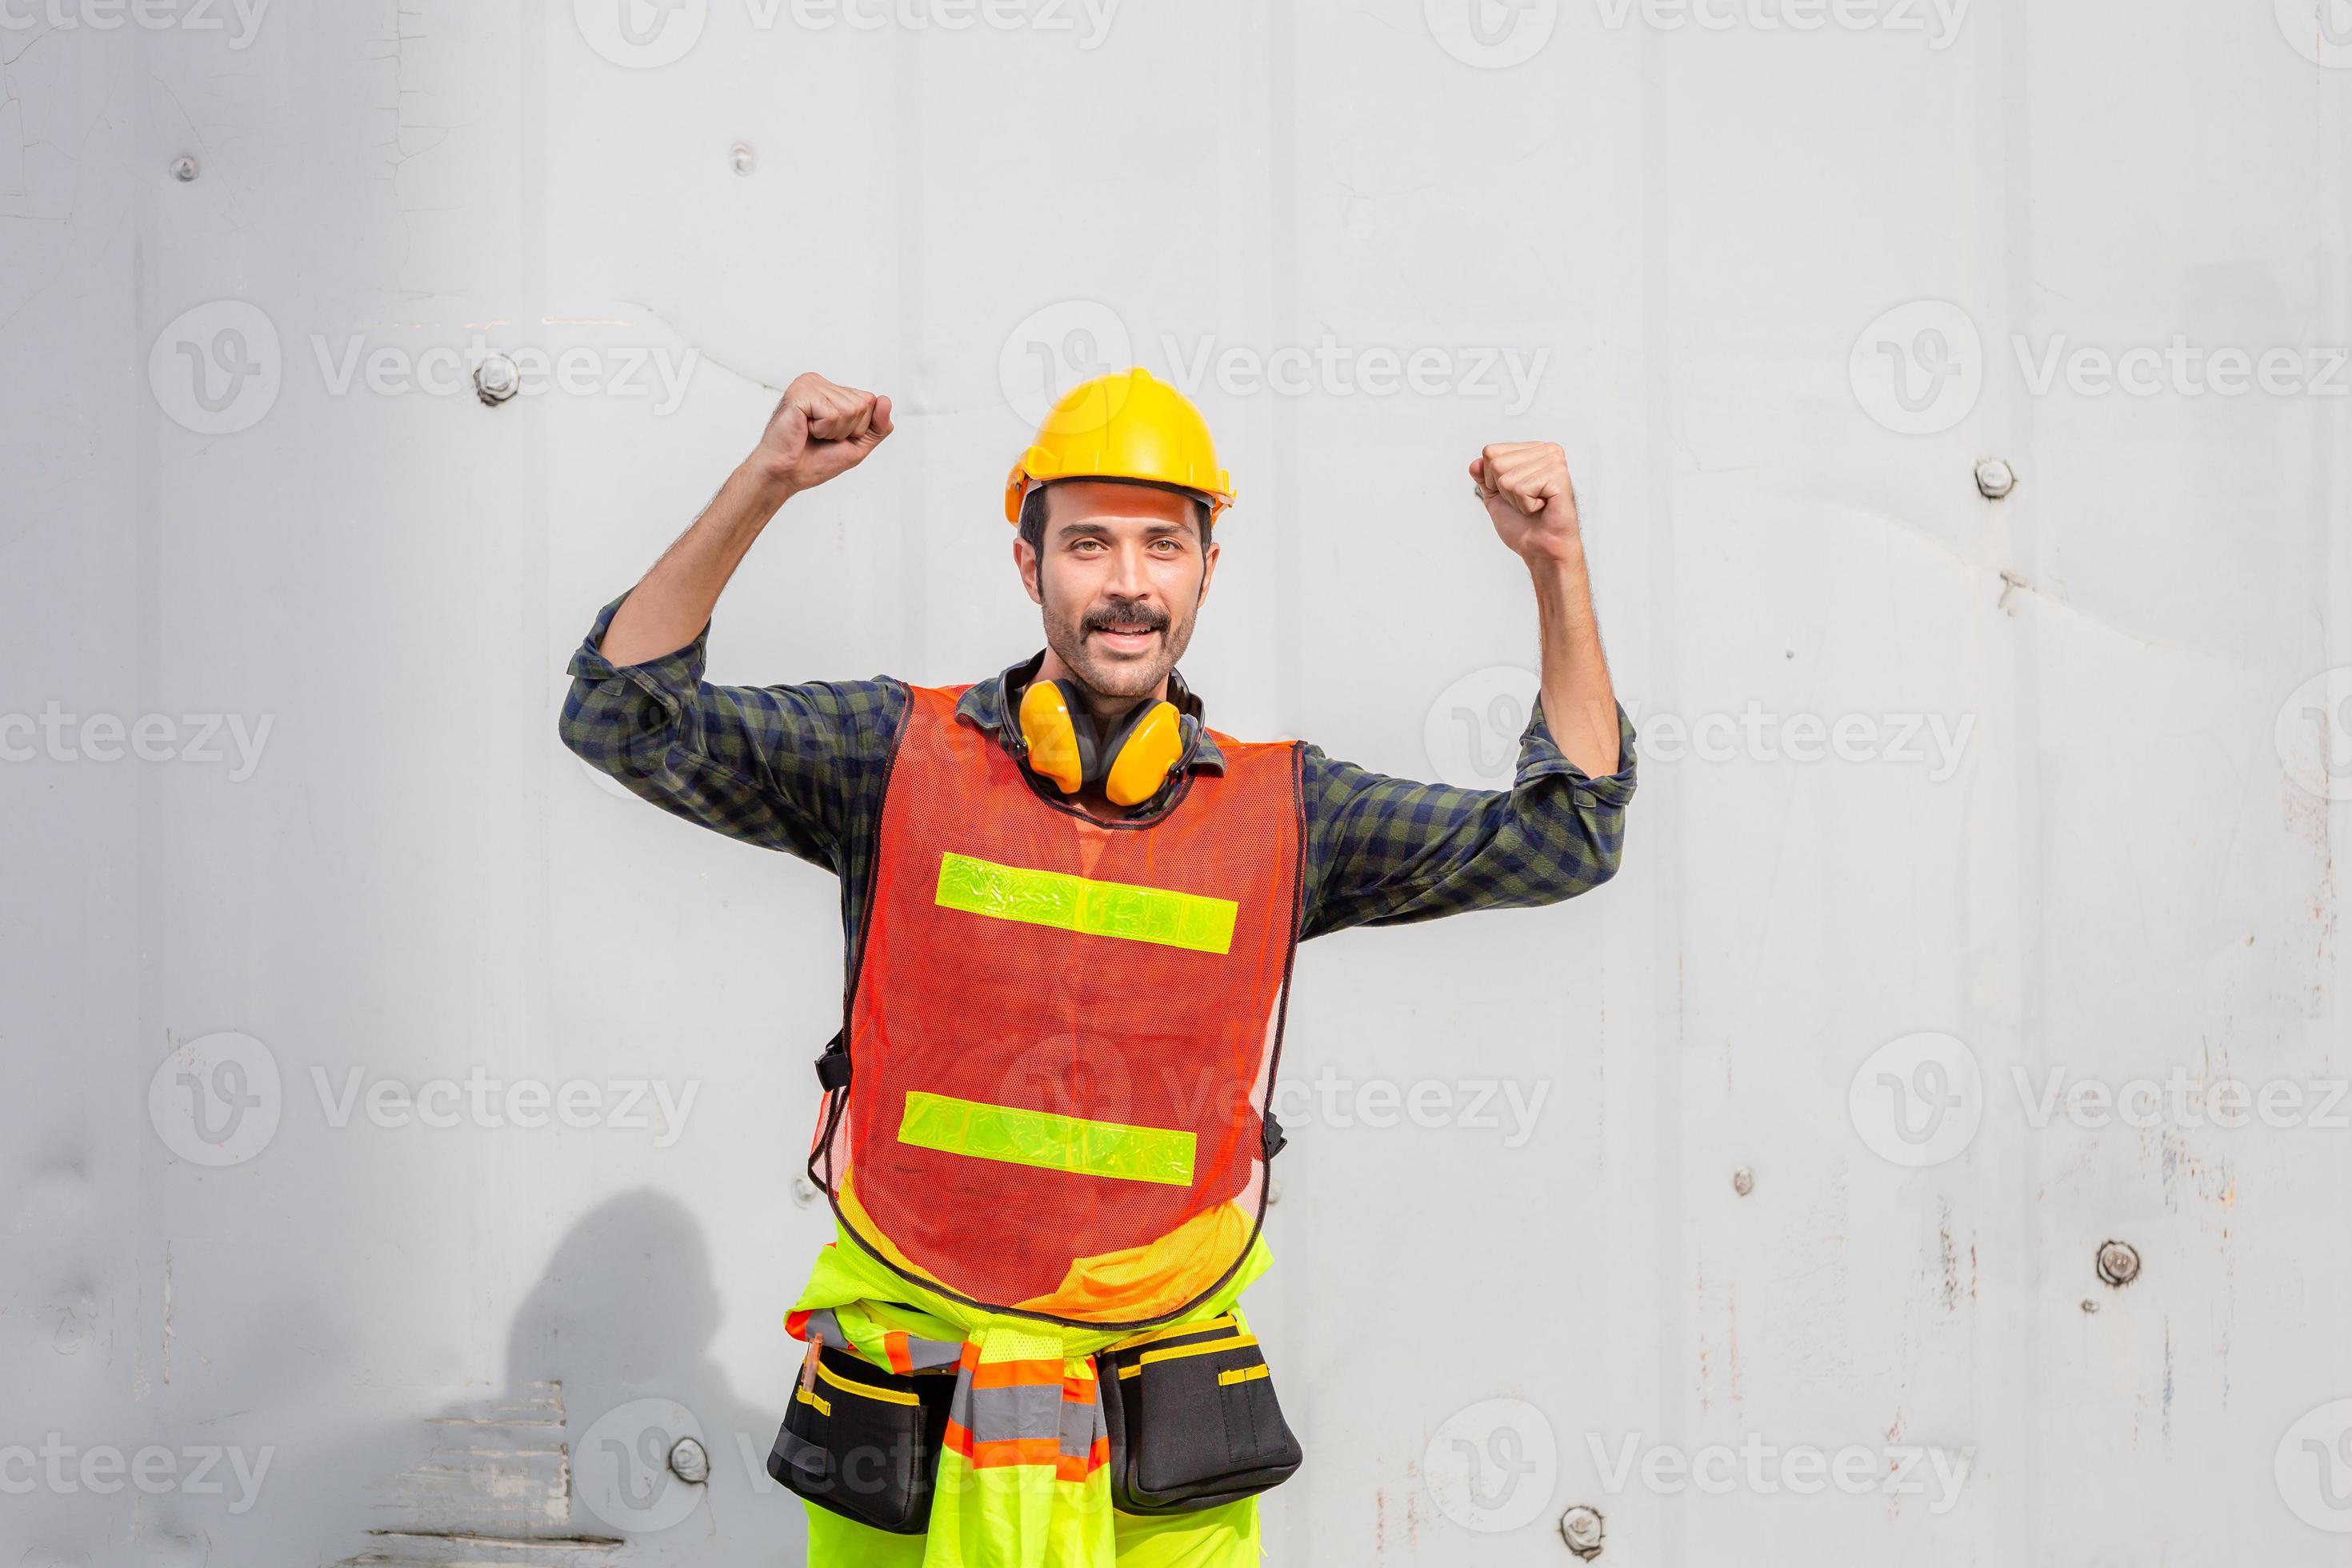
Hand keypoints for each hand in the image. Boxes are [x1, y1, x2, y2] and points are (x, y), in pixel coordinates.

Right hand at [752, 373, 892, 495]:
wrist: (785, 475)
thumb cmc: (815, 461)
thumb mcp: (857, 445)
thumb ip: (878, 426)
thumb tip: (885, 399)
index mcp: (831, 390)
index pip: (870, 401)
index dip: (859, 428)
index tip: (833, 436)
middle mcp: (819, 382)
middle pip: (864, 403)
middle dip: (848, 429)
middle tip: (821, 437)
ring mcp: (808, 384)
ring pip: (850, 409)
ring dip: (834, 431)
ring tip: (812, 434)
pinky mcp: (800, 393)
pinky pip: (833, 414)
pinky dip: (823, 430)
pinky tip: (805, 430)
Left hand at [1469, 441, 1582, 563]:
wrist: (1541, 549)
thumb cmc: (1524, 525)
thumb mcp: (1495, 496)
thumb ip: (1483, 477)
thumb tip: (1474, 463)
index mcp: (1533, 450)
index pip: (1490, 452)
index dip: (1492, 480)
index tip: (1515, 493)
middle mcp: (1547, 450)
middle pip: (1496, 463)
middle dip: (1504, 490)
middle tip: (1526, 501)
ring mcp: (1554, 461)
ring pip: (1506, 478)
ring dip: (1515, 499)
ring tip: (1534, 505)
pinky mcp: (1558, 476)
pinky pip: (1521, 489)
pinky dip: (1526, 505)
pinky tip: (1542, 507)